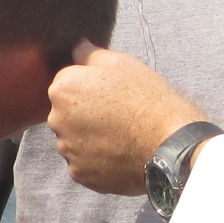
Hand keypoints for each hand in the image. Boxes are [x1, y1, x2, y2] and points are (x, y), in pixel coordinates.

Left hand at [45, 44, 206, 195]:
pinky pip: (84, 163)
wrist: (167, 142)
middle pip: (66, 113)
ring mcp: (67, 150)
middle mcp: (57, 121)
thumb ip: (90, 54)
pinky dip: (97, 159)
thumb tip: (77, 48)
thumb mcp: (120, 63)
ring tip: (119, 135)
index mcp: (62, 89)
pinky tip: (118, 151)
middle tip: (115, 113)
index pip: (66, 83)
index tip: (108, 92)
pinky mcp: (80, 174)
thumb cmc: (145, 98)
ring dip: (89, 137)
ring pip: (74, 139)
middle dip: (84, 112)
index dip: (88, 86)